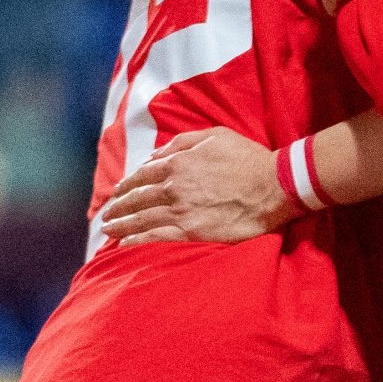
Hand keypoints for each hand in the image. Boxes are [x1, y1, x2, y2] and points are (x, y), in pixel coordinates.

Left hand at [98, 127, 289, 243]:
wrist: (276, 186)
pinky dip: (137, 242)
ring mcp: (181, 212)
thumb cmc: (250, 159)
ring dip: (121, 225)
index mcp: (177, 164)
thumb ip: (182, 142)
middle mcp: (173, 188)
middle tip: (106, 215)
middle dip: (118, 207)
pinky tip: (125, 245)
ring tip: (108, 231)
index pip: (142, 176)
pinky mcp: (192, 232)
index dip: (127, 185)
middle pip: (137, 199)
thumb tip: (155, 154)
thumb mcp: (216, 136)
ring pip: (141, 220)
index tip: (117, 192)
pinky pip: (157, 238)